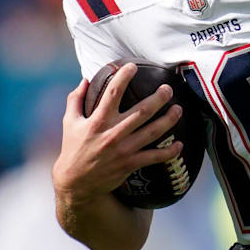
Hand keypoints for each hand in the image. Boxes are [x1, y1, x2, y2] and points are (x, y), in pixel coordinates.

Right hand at [52, 63, 183, 206]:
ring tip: (179, 109)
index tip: (132, 66)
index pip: (112, 93)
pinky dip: (169, 152)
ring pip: (152, 132)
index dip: (123, 77)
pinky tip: (180, 144)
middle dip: (158, 98)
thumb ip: (76, 100)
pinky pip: (154, 157)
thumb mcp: (70, 123)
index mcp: (97, 121)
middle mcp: (112, 133)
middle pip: (141, 112)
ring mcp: (123, 149)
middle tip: (168, 89)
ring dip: (168, 120)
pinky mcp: (130, 164)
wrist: (75, 183)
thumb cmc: (73, 149)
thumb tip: (85, 79)